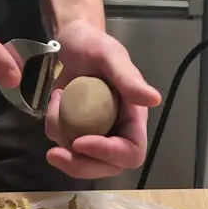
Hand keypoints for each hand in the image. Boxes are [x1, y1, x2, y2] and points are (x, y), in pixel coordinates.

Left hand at [44, 20, 162, 179]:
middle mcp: (117, 130)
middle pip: (107, 168)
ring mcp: (95, 133)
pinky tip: (54, 101)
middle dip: (80, 165)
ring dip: (61, 141)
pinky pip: (63, 143)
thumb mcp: (110, 57)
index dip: (108, 154)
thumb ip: (128, 79)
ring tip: (55, 103)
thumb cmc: (95, 44)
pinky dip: (53, 126)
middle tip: (54, 154)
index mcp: (133, 118)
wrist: (72, 40)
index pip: (131, 152)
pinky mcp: (75, 130)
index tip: (80, 141)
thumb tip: (154, 100)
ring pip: (82, 161)